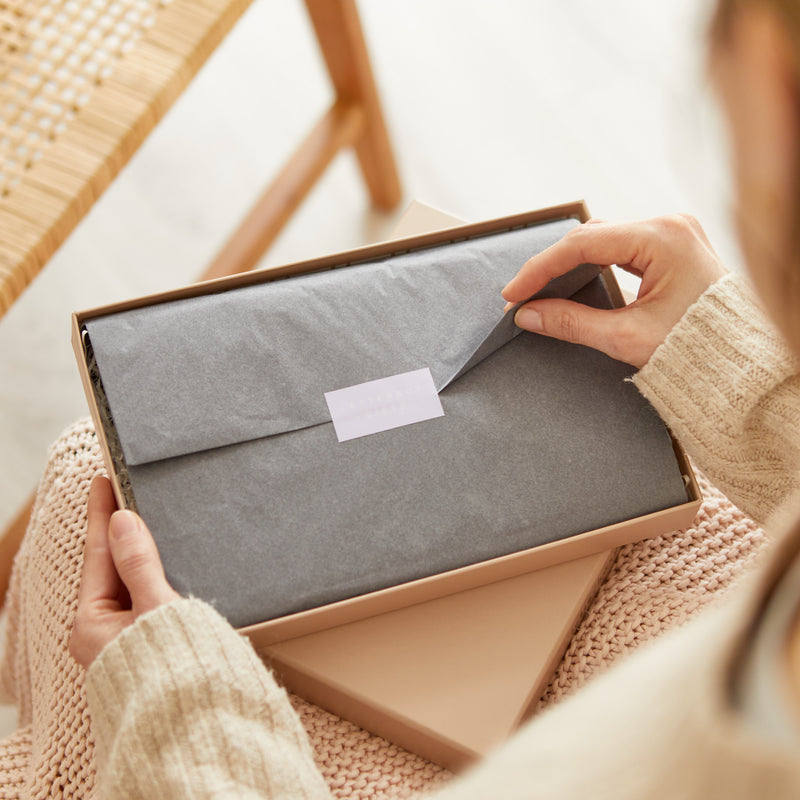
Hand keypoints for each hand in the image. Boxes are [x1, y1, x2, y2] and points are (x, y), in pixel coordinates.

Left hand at [70, 475, 179, 668]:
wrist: (200, 722)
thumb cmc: (175, 671)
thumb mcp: (157, 608)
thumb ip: (140, 563)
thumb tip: (124, 519)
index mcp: (94, 623)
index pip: (98, 553)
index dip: (102, 514)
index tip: (103, 479)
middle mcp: (104, 631)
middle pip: (110, 565)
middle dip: (118, 528)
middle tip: (122, 490)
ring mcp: (127, 637)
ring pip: (130, 580)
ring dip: (138, 548)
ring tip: (143, 516)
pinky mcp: (150, 642)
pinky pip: (146, 595)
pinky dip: (154, 570)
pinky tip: (165, 556)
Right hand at [501, 214, 726, 367]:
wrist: (743, 362)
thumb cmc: (698, 349)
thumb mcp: (627, 338)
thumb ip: (571, 323)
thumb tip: (528, 315)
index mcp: (663, 237)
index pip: (583, 244)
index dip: (541, 269)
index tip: (513, 294)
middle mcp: (669, 225)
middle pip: (591, 235)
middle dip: (552, 265)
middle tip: (522, 295)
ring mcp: (672, 234)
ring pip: (603, 238)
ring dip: (570, 262)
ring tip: (541, 289)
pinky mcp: (672, 247)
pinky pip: (620, 246)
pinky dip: (592, 263)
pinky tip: (572, 279)